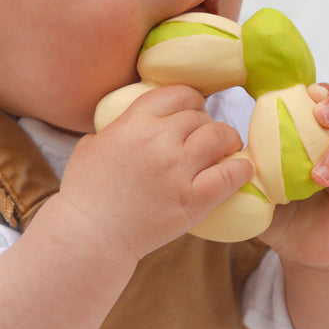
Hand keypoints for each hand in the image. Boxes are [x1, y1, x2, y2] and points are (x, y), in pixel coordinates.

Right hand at [59, 85, 253, 259]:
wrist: (89, 235)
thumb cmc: (83, 194)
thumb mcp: (89, 146)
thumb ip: (113, 129)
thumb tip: (125, 124)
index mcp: (134, 122)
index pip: (178, 94)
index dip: (191, 100)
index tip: (193, 111)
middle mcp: (158, 140)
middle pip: (200, 117)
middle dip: (207, 123)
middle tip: (208, 137)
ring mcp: (177, 170)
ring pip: (220, 137)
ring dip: (228, 140)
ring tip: (229, 149)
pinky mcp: (192, 200)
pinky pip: (229, 175)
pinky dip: (241, 169)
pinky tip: (244, 169)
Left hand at [259, 84, 328, 267]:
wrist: (303, 249)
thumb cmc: (281, 210)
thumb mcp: (258, 188)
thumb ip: (244, 169)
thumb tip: (219, 156)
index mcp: (312, 133)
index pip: (319, 100)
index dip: (313, 91)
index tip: (300, 92)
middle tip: (319, 115)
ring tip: (319, 175)